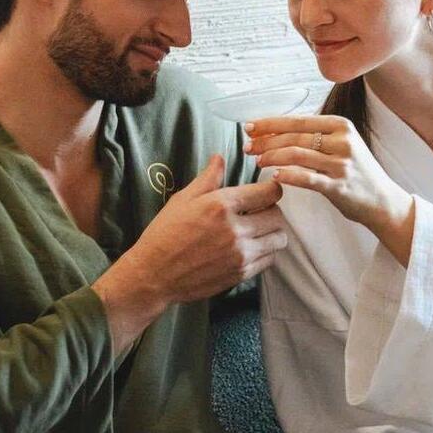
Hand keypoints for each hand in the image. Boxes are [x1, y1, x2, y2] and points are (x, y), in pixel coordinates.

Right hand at [93, 155, 286, 352]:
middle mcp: (235, 230)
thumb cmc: (164, 234)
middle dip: (272, 210)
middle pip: (278, 216)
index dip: (272, 189)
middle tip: (261, 210)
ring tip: (259, 230)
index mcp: (221, 206)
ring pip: (278, 240)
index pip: (268, 193)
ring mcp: (240, 255)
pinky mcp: (240, 274)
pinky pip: (269, 260)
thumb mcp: (182, 200)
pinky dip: (266, 252)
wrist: (154, 275)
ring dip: (273, 232)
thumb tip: (220, 157)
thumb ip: (208, 178)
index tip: (268, 190)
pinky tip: (251, 247)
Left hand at [245, 115, 411, 234]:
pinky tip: (274, 177)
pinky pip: (307, 178)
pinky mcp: (339, 186)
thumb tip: (275, 130)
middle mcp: (342, 140)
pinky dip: (287, 176)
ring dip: (272, 157)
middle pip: (293, 137)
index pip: (297, 120)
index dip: (269, 123)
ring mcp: (341, 163)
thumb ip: (315, 135)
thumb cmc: (356, 172)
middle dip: (266, 141)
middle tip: (248, 148)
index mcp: (340, 125)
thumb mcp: (341, 144)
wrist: (383, 200)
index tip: (249, 127)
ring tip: (258, 162)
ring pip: (296, 155)